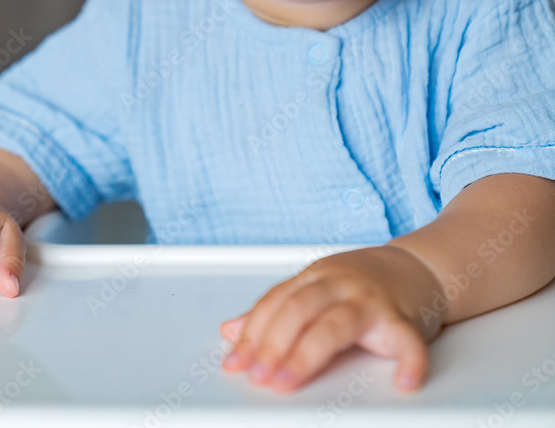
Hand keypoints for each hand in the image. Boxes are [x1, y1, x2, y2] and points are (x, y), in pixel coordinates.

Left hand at [219, 245, 443, 393]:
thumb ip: (276, 310)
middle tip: (258, 376)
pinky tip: (403, 381)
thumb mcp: (316, 287)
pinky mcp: (405, 318)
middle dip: (273, 344)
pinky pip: (407, 339)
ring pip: (337, 323)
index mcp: (316, 277)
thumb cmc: (363, 284)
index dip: (253, 333)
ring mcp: (372, 300)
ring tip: (288, 381)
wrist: (419, 268)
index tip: (236, 363)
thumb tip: (230, 330)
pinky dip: (408, 360)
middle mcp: (341, 284)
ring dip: (308, 354)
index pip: (277, 302)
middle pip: (300, 308)